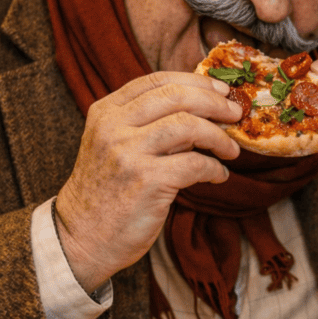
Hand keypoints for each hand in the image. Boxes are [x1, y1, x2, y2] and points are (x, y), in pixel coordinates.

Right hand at [54, 73, 240, 292]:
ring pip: (189, 126)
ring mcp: (128, 153)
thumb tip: (202, 110)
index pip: (157, 80)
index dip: (196, 81)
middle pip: (177, 97)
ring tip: (231, 150)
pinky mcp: (146, 181)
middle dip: (215, 102)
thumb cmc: (106, 193)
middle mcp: (114, 126)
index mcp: (106, 111)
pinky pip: (195, 164)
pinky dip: (214, 169)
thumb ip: (147, 125)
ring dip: (219, 137)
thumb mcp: (113, 146)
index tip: (221, 91)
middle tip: (235, 114)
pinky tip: (218, 175)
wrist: (81, 238)